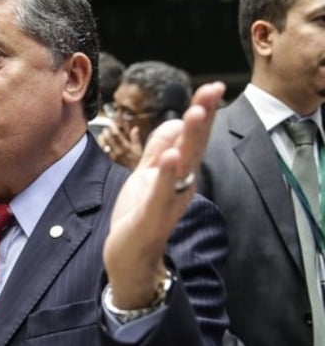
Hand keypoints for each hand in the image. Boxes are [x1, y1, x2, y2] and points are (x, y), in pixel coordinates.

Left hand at [98, 121, 142, 168]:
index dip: (113, 126)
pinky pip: (103, 150)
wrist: (134, 174)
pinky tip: (101, 139)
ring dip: (103, 135)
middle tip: (108, 126)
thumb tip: (135, 128)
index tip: (113, 122)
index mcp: (127, 147)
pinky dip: (101, 143)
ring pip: (104, 143)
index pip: (117, 134)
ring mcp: (113, 156)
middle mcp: (119, 151)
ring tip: (104, 132)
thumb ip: (136, 138)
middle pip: (110, 137)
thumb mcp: (139, 149)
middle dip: (108, 129)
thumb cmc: (137, 160)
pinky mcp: (109, 160)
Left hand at [102, 81, 224, 308]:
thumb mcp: (147, 175)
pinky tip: (170, 156)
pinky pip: (161, 192)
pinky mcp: (152, 215)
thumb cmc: (139, 215)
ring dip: (189, 139)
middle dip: (203, 117)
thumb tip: (174, 121)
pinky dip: (166, 174)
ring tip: (194, 114)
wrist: (130, 259)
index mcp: (180, 173)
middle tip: (213, 90)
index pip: (194, 137)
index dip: (203, 112)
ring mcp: (168, 199)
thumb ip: (158, 148)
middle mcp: (181, 184)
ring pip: (182, 165)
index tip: (214, 86)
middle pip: (194, 146)